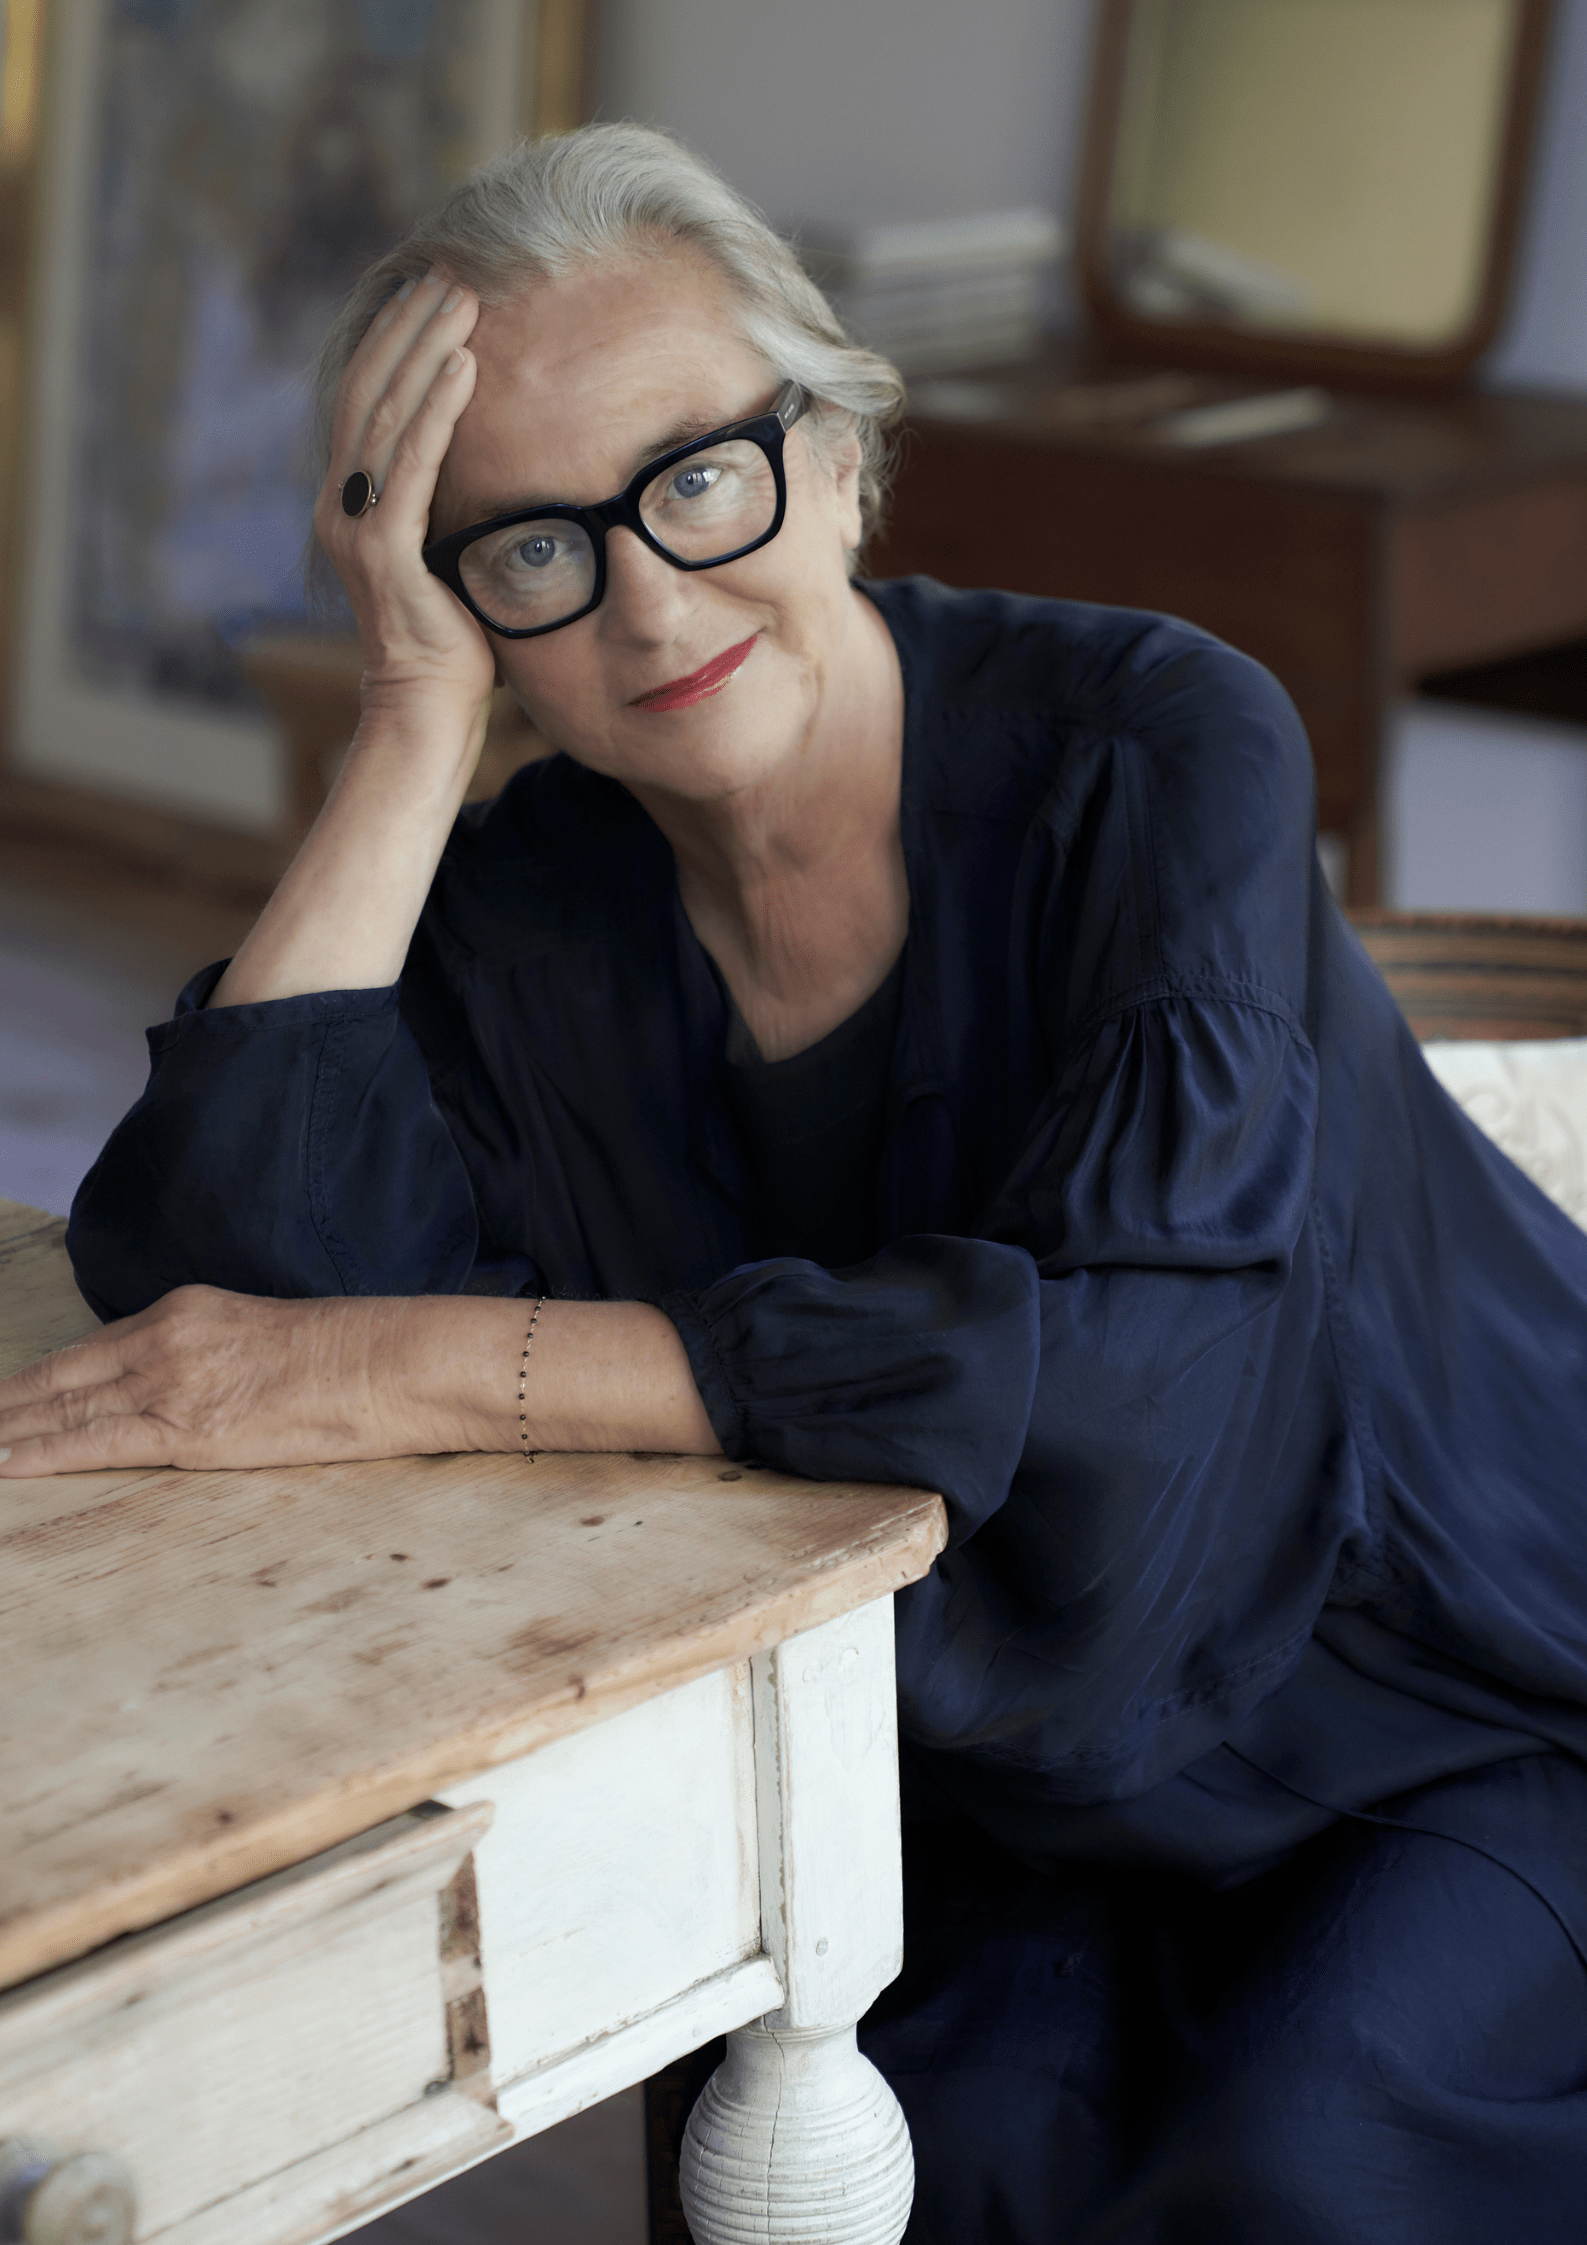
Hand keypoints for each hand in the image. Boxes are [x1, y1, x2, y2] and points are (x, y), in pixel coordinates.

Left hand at [0, 1290, 719, 1477]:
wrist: (401, 1360)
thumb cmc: (356, 1358)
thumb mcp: (271, 1344)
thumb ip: (217, 1362)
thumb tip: (195, 1398)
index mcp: (187, 1312)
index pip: (86, 1355)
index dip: (31, 1386)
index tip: (1, 1404)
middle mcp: (167, 1337)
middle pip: (57, 1380)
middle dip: (5, 1408)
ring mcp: (174, 1380)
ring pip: (60, 1410)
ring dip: (6, 1432)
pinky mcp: (190, 1428)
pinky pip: (92, 1445)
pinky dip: (36, 1456)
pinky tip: (2, 1465)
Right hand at [315, 268, 496, 723]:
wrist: (428, 708)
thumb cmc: (454, 640)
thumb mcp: (452, 551)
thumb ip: (453, 502)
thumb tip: (499, 457)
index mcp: (354, 501)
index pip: (371, 401)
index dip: (397, 341)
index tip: (434, 293)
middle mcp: (342, 504)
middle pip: (371, 391)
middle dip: (409, 328)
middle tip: (449, 272)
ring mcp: (356, 526)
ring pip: (388, 415)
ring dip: (425, 350)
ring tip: (460, 299)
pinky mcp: (383, 551)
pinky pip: (411, 465)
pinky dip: (437, 410)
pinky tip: (464, 366)